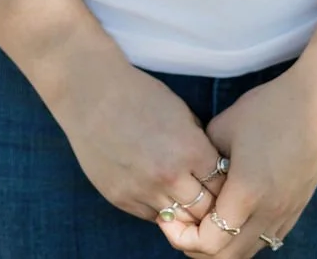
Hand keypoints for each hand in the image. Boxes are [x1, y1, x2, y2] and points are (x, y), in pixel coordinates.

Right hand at [47, 51, 224, 240]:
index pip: (222, 185)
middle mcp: (169, 176)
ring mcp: (143, 191)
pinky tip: (157, 191)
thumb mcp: (181, 111)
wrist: (92, 94)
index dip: (224, 183)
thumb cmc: (139, 95)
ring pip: (178, 220)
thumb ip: (197, 143)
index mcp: (190, 150)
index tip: (221, 180)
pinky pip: (151, 217)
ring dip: (183, 210)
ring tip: (181, 195)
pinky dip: (159, 208)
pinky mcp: (121, 199)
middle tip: (205, 194)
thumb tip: (210, 167)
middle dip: (208, 203)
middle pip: (204, 210)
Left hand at [161, 65, 316, 256]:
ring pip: (247, 254)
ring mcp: (285, 214)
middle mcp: (268, 212)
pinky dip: (243, 239)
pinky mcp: (296, 209)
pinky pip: (265, 240)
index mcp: (247, 193)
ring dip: (222, 247)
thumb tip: (194, 175)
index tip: (168, 217)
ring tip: (205, 222)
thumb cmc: (271, 108)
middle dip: (197, 249)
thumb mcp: (225, 125)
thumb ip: (204, 158)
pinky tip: (233, 216)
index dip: (182, 236)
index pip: (208, 243)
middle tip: (181, 226)